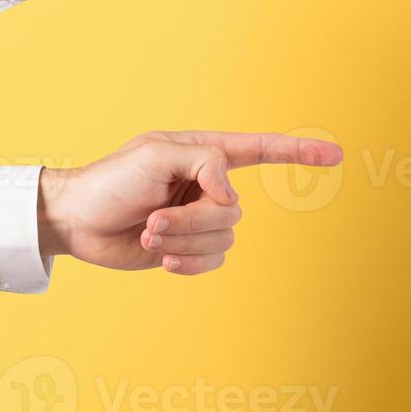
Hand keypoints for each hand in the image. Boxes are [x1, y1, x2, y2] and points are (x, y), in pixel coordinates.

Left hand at [36, 130, 342, 274]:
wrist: (75, 223)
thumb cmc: (110, 181)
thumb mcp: (157, 155)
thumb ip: (207, 163)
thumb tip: (231, 196)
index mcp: (206, 155)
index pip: (264, 150)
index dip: (301, 152)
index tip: (336, 154)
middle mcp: (209, 186)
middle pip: (234, 209)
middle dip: (193, 220)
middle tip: (153, 217)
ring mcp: (201, 218)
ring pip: (224, 238)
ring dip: (182, 240)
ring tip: (149, 233)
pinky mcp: (190, 247)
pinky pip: (214, 261)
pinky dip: (188, 261)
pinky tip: (162, 257)